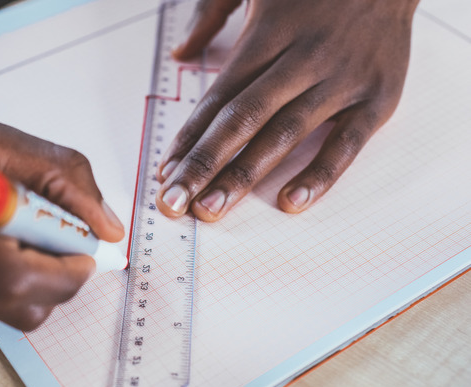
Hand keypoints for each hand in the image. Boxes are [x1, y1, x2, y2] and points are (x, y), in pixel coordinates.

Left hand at [157, 0, 419, 220]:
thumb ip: (212, 13)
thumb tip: (179, 52)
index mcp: (267, 35)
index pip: (218, 97)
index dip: (189, 138)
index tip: (165, 173)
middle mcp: (300, 61)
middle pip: (242, 121)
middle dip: (203, 165)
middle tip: (174, 203)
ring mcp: (340, 82)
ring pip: (283, 135)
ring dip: (243, 176)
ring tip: (211, 209)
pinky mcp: (377, 99)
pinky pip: (345, 144)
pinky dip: (319, 174)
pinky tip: (289, 202)